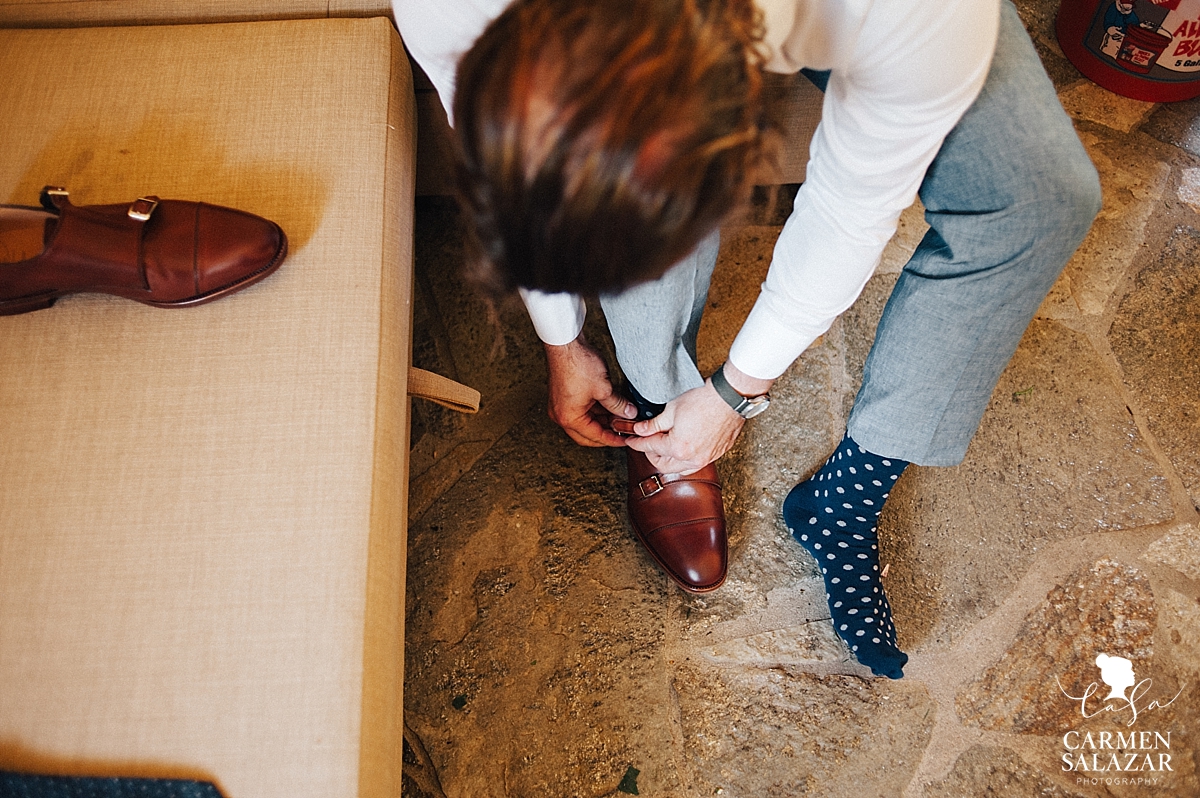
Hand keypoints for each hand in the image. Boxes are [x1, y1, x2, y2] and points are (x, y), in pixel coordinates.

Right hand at [544, 335, 636, 446]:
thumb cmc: (578, 364)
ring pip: (585, 421)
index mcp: (569, 418)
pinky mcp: (563, 396)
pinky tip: (609, 407)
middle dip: (606, 433)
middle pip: (587, 434)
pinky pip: (581, 410)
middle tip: (622, 433)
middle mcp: (561, 415)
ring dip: (601, 421)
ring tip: (619, 418)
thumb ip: (618, 405)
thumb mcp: (604, 388)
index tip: (625, 440)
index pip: (595, 436)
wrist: (565, 344)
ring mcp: (560, 406)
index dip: (613, 439)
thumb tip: (628, 413)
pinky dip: (595, 411)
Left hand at [625, 363, 772, 473]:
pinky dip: (685, 459)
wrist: (729, 398)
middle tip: (647, 442)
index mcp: (677, 448)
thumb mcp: (672, 410)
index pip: (649, 448)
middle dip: (651, 455)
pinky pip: (696, 464)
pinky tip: (683, 448)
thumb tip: (641, 430)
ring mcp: (706, 459)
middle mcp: (692, 459)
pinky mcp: (716, 455)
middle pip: (663, 465)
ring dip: (669, 460)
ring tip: (664, 446)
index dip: (637, 443)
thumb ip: (654, 425)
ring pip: (680, 469)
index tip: (631, 441)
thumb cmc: (704, 401)